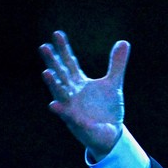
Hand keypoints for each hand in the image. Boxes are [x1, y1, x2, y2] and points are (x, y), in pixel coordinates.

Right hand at [39, 31, 129, 160]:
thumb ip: (116, 64)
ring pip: (60, 94)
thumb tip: (124, 42)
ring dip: (53, 84)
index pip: (69, 62)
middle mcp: (71, 93)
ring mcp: (72, 108)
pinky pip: (69, 117)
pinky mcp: (77, 123)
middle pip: (61, 74)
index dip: (64, 49)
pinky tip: (54, 105)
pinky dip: (62, 111)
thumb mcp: (113, 84)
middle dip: (53, 62)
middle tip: (44, 46)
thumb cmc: (106, 108)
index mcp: (78, 83)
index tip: (57, 33)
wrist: (110, 133)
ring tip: (46, 72)